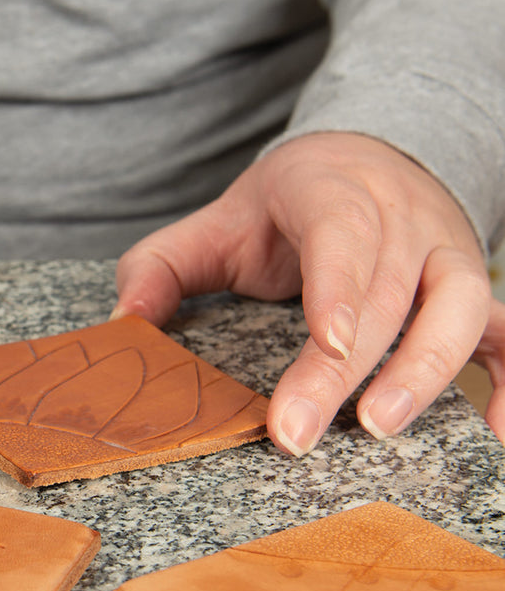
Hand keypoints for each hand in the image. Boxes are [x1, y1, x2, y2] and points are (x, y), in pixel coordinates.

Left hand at [112, 132, 502, 453]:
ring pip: (456, 309)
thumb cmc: (286, 204)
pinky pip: (503, 331)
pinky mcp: (470, 286)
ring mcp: (446, 252)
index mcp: (333, 193)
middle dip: (342, 371)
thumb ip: (161, 265)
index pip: (342, 236)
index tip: (328, 345)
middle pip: (383, 296)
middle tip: (297, 433)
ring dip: (425, 371)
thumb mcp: (217, 219)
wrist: (368, 157)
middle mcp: (402, 220)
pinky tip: (499, 431)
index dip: (337, 290)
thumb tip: (124, 323)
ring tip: (378, 428)